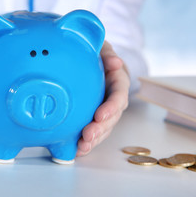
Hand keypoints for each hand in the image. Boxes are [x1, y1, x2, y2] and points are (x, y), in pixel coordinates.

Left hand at [77, 41, 129, 155]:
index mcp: (117, 80)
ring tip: (81, 148)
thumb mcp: (101, 47)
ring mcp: (104, 108)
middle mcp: (113, 98)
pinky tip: (77, 149)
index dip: (111, 106)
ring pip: (104, 127)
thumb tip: (115, 63)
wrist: (88, 59)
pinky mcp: (94, 116)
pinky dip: (86, 141)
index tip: (100, 115)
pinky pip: (94, 130)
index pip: (119, 94)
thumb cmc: (95, 52)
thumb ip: (107, 53)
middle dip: (101, 129)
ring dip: (94, 139)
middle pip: (112, 116)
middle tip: (87, 136)